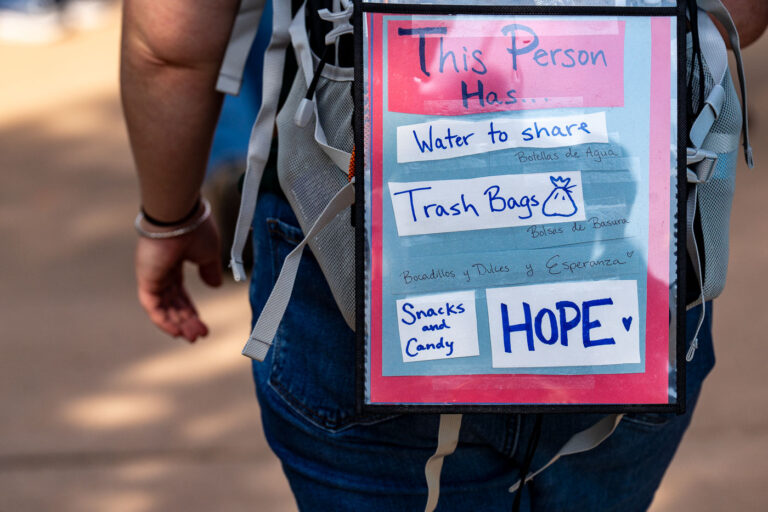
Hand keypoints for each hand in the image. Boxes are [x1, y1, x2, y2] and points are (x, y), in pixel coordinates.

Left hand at [135, 215, 222, 341]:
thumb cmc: (195, 229)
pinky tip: (176, 332)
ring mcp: (152, 276)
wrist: (179, 216)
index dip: (191, 309)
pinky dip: (163, 320)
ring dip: (177, 324)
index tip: (203, 324)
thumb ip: (210, 270)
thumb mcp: (209, 253)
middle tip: (199, 335)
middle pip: (172, 303)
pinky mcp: (146, 280)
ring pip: (163, 307)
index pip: (180, 293)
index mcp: (175, 263)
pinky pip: (152, 306)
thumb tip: (214, 285)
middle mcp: (161, 271)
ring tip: (192, 337)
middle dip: (186, 320)